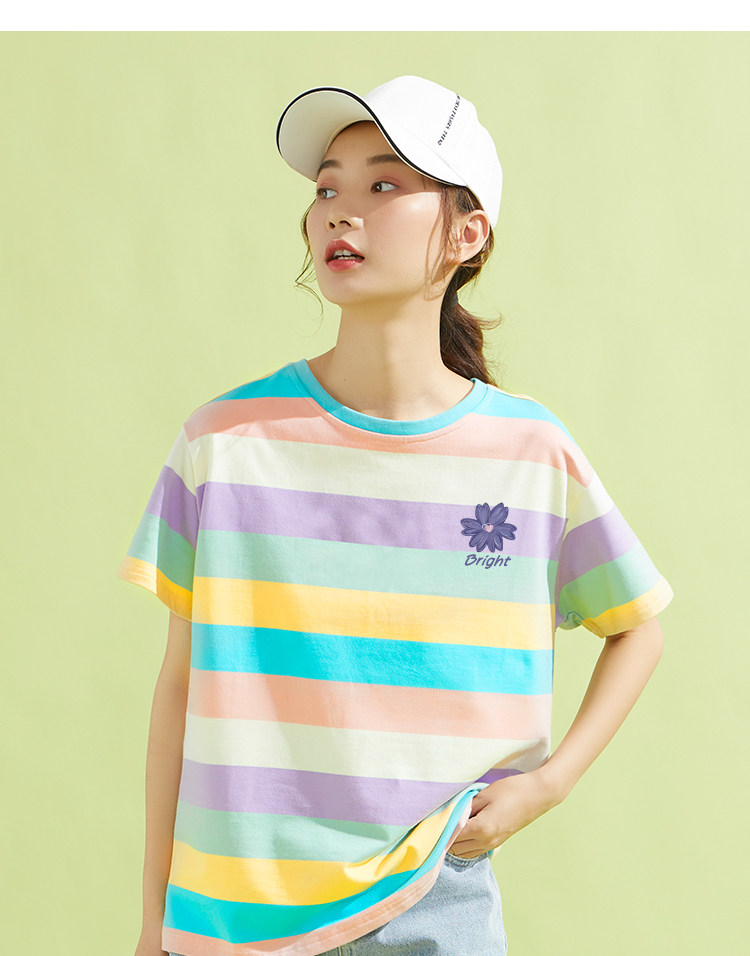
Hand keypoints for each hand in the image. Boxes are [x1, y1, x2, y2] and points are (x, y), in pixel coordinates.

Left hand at [446, 769, 561, 857]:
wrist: (538, 795)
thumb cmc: (511, 790)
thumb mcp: (485, 794)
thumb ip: (466, 807)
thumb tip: (451, 816)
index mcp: (481, 829)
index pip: (451, 836)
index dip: (442, 828)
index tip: (434, 818)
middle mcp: (486, 842)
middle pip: (455, 849)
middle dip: (446, 837)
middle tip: (443, 820)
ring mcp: (493, 844)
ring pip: (464, 853)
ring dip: (456, 843)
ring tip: (453, 824)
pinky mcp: (498, 842)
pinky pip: (475, 851)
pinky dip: (466, 845)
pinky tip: (466, 830)